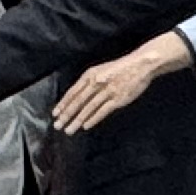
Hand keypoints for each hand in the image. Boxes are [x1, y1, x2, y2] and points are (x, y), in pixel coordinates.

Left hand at [54, 32, 194, 134]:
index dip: (63, 104)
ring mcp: (107, 91)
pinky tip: (86, 126)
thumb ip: (89, 82)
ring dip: (77, 120)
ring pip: (88, 108)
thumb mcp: (100, 70)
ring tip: (69, 130)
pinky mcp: (118, 98)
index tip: (55, 114)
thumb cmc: (120, 68)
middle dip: (66, 115)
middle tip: (58, 126)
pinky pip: (103, 111)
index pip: (73, 92)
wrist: (140, 64)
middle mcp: (96, 82)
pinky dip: (93, 119)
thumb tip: (76, 97)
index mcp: (90, 74)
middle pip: (78, 102)